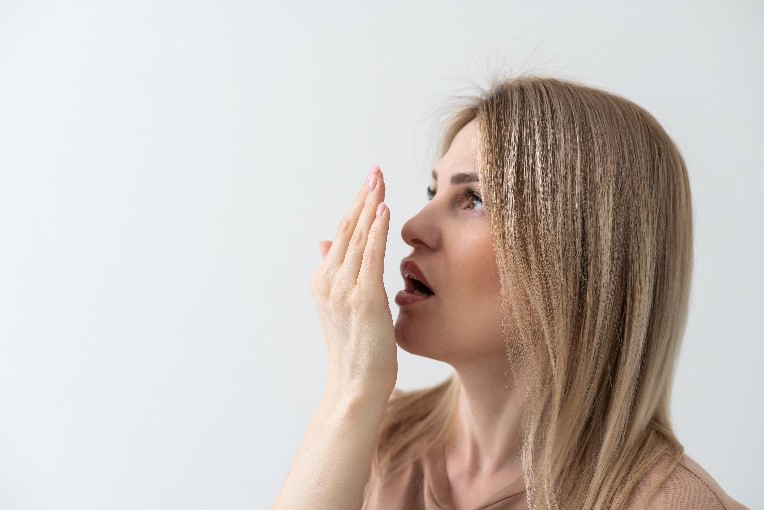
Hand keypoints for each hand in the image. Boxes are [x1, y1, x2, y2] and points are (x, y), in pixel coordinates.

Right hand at [311, 166, 396, 402]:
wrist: (356, 386)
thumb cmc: (357, 351)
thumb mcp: (343, 308)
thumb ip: (335, 272)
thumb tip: (325, 242)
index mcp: (323, 281)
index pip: (343, 235)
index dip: (356, 206)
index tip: (370, 183)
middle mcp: (328, 281)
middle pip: (348, 229)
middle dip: (363, 197)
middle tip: (375, 170)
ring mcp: (344, 289)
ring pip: (358, 237)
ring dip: (370, 205)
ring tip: (379, 180)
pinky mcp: (364, 298)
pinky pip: (371, 256)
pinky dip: (377, 230)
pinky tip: (384, 210)